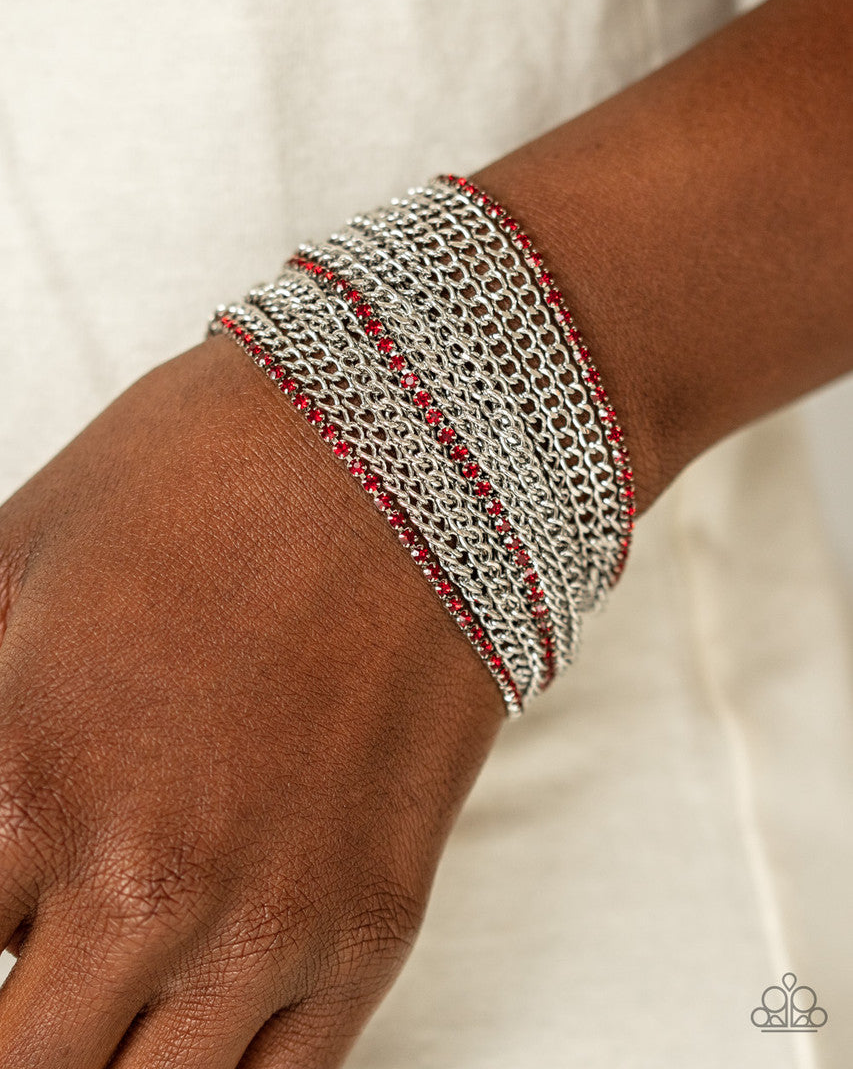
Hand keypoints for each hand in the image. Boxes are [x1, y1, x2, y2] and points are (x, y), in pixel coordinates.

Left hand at [0, 334, 503, 1066]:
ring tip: (100, 986)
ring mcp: (271, 921)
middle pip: (26, 1061)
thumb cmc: (207, 472)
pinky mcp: (372, 929)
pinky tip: (188, 1019)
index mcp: (25, 774)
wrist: (415, 444)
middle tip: (35, 956)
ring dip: (100, 1051)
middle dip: (16, 1017)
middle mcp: (143, 881)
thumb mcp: (13, 549)